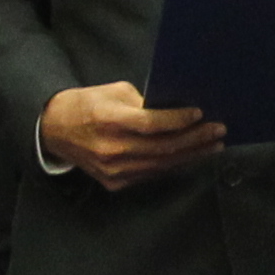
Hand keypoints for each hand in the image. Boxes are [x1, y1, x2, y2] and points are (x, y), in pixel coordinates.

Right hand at [41, 79, 223, 187]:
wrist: (55, 131)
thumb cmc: (87, 104)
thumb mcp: (112, 92)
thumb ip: (143, 102)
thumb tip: (176, 109)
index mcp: (108, 121)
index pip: (151, 124)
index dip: (178, 120)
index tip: (200, 113)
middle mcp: (111, 149)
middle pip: (162, 147)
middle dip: (195, 139)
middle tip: (219, 131)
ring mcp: (113, 170)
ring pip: (161, 164)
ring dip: (191, 155)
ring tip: (214, 145)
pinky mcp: (115, 183)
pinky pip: (151, 173)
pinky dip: (173, 164)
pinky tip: (191, 156)